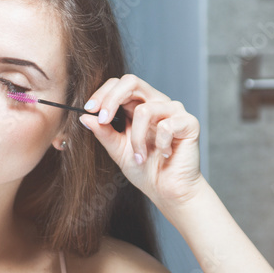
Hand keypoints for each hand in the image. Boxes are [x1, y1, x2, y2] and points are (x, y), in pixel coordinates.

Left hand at [79, 74, 204, 207]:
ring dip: (137, 139)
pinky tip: (165, 154)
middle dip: (112, 99)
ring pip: (145, 110)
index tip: (89, 110)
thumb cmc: (145, 170)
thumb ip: (104, 133)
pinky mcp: (189, 122)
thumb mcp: (118, 150)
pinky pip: (166, 126)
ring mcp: (174, 111)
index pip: (120, 85)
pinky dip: (160, 144)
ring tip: (139, 157)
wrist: (168, 191)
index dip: (103, 94)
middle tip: (103, 119)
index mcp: (139, 105)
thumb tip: (84, 117)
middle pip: (132, 81)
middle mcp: (157, 103)